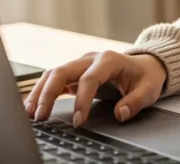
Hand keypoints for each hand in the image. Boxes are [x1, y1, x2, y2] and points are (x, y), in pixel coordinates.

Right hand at [24, 51, 167, 126]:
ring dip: (40, 92)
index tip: (78, 121)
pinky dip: (42, 92)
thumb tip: (120, 114)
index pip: (89, 79)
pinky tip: (34, 107)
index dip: (81, 100)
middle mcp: (90, 58)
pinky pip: (54, 80)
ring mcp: (80, 64)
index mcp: (109, 60)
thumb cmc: (145, 77)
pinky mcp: (75, 73)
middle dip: (49, 93)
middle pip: (63, 71)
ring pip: (53, 73)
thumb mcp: (148, 90)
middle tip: (42, 116)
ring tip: (31, 113)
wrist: (145, 65)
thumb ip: (135, 102)